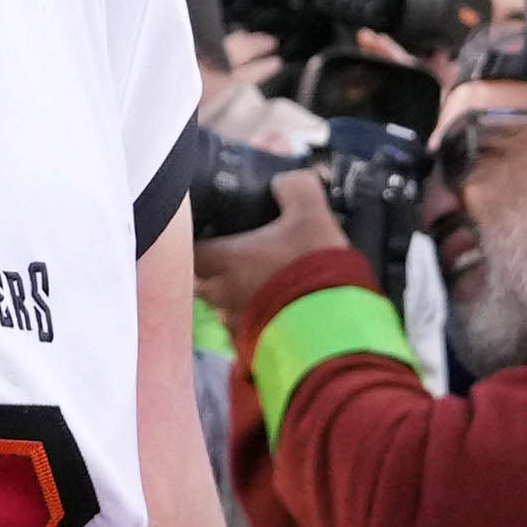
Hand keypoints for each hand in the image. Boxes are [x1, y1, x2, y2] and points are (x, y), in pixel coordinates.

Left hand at [184, 158, 349, 329]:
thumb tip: (286, 179)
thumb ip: (296, 187)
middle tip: (240, 257)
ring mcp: (235, 325)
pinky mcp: (251, 347)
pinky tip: (276, 311)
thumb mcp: (312, 215)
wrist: (336, 330)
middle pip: (202, 279)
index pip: (190, 248)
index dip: (200, 240)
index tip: (215, 234)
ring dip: (235, 295)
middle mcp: (221, 295)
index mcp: (225, 261)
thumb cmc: (316, 270)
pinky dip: (253, 320)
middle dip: (216, 269)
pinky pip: (242, 331)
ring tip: (262, 285)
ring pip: (222, 306)